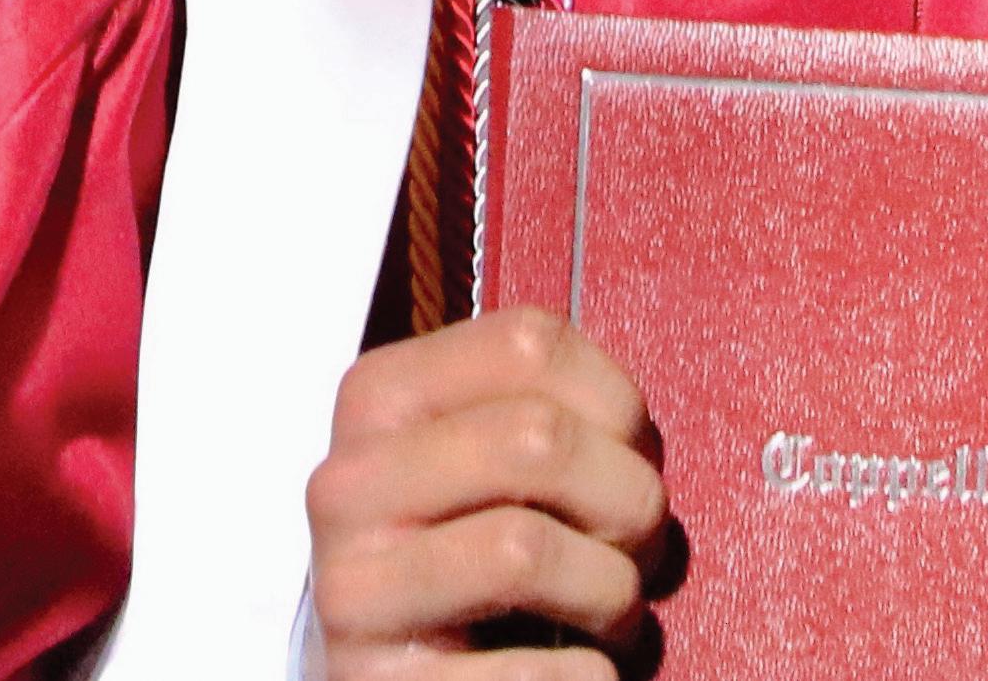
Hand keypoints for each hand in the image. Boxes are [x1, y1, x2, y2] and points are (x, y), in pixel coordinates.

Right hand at [307, 308, 666, 676]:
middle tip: (640, 547)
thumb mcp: (479, 461)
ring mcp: (353, 592)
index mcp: (376, 398)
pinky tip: (569, 670)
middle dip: (628, 498)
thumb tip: (634, 422)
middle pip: (538, 438)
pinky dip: (589, 676)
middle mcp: (347, 485)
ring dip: (614, 593)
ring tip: (615, 615)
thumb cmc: (467, 564)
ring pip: (526, 547)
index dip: (618, 401)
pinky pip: (537, 674)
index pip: (528, 341)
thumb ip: (534, 410)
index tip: (635, 455)